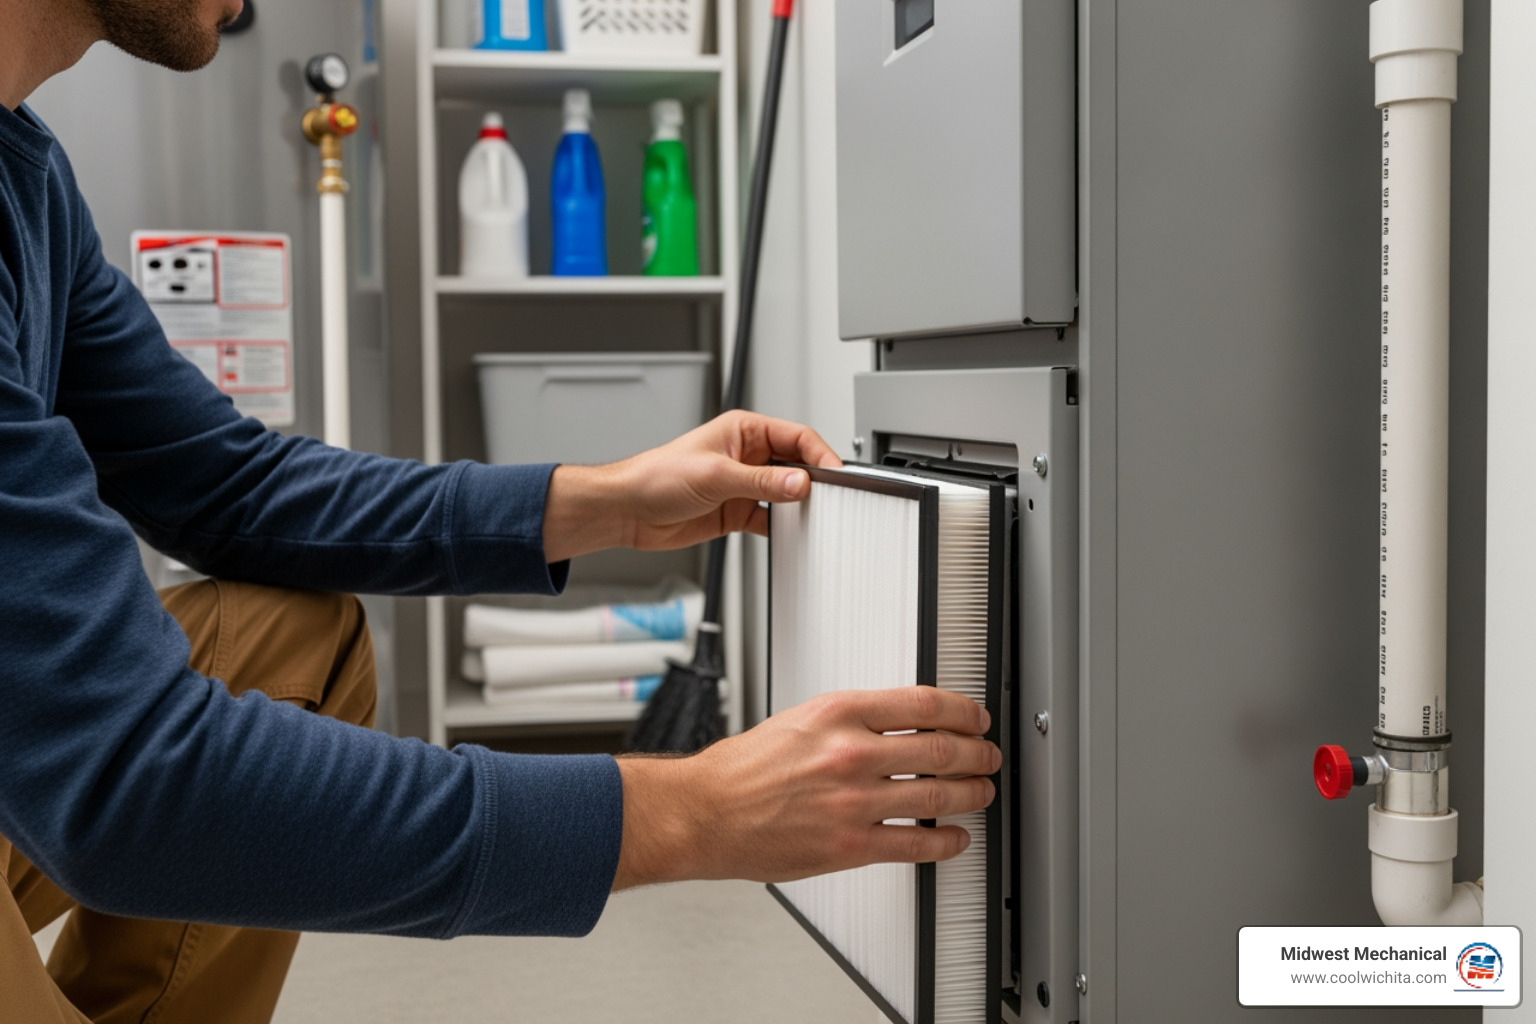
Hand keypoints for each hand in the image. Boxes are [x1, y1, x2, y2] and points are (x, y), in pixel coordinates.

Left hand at [542, 411, 842, 562]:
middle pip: (797, 465)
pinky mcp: (737, 511)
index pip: (797, 437)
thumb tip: (799, 484)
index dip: (820, 454)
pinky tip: (788, 533)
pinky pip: (771, 518)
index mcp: (745, 431)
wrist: (628, 510)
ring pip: (786, 493)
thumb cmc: (656, 477)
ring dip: (798, 505)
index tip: (836, 474)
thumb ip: (761, 483)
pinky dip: (782, 527)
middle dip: (814, 480)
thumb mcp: (716, 476)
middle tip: (831, 498)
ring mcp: (744, 485)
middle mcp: (748, 456)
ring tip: (811, 517)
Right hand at [611, 687, 999, 889]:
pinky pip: (916, 843)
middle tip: (987, 755)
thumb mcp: (801, 719)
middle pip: (941, 749)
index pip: (924, 704)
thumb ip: (852, 720)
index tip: (975, 717)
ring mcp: (853, 802)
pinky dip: (947, 842)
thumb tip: (902, 724)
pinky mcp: (850, 846)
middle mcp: (850, 753)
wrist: (705, 812)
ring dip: (971, 794)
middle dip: (977, 753)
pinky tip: (955, 838)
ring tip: (981, 792)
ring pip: (938, 795)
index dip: (963, 711)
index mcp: (838, 713)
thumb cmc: (743, 769)